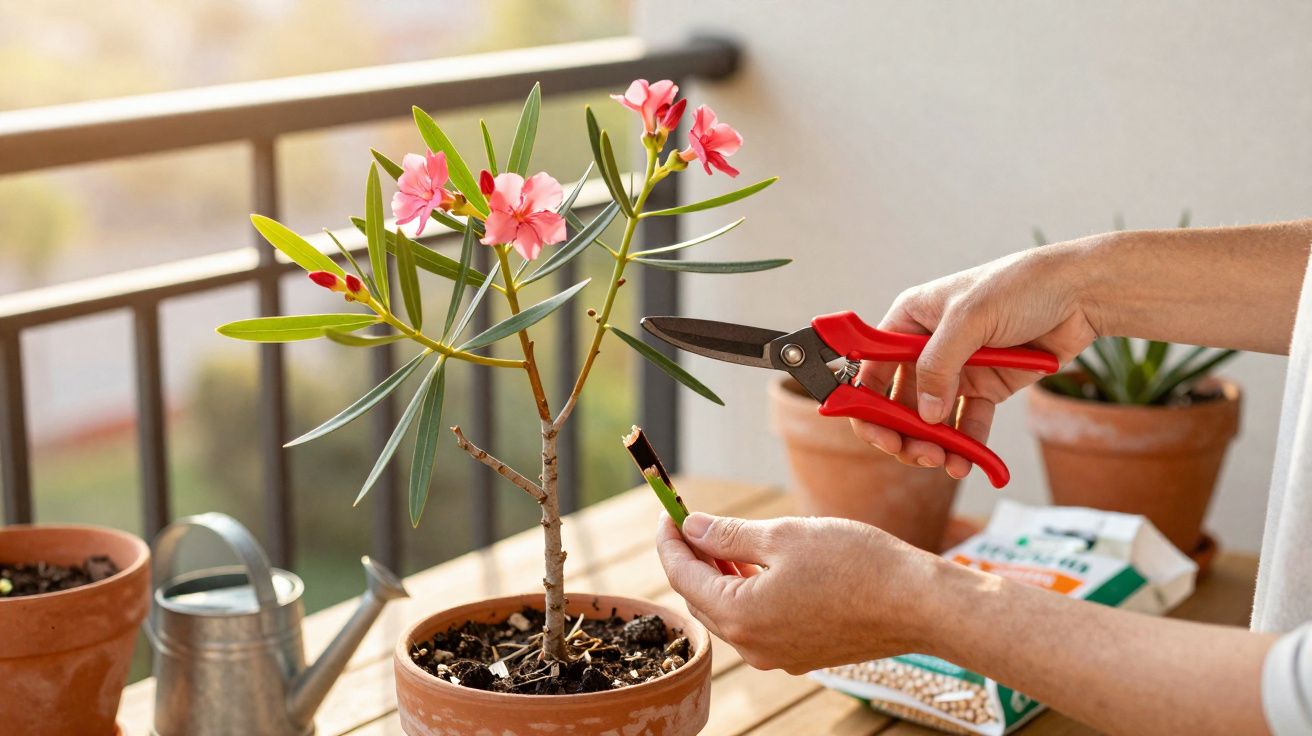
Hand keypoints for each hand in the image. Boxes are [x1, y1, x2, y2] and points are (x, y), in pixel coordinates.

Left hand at [656, 512, 941, 673]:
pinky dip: (748, 592)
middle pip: (701, 598)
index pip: (682, 575)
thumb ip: (728, 535)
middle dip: (691, 558)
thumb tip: (690, 528)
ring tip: (723, 538)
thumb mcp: (782, 536)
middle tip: (691, 520)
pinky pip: (758, 622)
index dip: (670, 540)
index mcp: (739, 615)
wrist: (917, 603)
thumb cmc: (854, 563)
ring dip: (720, 575)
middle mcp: (752, 645)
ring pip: (730, 611)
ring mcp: (777, 655)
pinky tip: (758, 566)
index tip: (667, 511)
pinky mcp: (801, 654)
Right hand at [854, 242, 1099, 477]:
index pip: (872, 365)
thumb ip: (940, 364)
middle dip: (903, 432)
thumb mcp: (970, 317)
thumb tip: (926, 414)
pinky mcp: (986, 387)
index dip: (866, 400)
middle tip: (915, 453)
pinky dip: (966, 445)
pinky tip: (968, 460)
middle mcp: (928, 347)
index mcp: (911, 320)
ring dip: (933, 444)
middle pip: (899, 400)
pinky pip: (968, 424)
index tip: (875, 431)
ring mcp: (957, 370)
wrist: (1080, 294)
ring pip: (931, 419)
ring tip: (945, 461)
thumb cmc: (1021, 286)